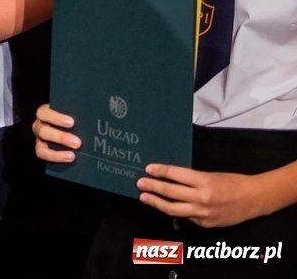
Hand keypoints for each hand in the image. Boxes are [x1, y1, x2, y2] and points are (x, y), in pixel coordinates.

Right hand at [31, 104, 80, 163]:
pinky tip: (68, 158)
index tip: (72, 122)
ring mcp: (40, 138)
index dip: (55, 118)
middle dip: (60, 137)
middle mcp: (39, 125)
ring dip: (57, 151)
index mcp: (44, 113)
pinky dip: (55, 157)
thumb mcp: (73, 113)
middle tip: (77, 142)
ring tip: (73, 155)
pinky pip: (42, 154)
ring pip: (40, 144)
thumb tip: (88, 115)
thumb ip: (76, 114)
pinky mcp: (41, 149)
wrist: (73, 130)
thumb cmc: (73, 118)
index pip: (43, 113)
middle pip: (42, 130)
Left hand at [138, 165, 277, 227]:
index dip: (160, 171)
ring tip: (144, 197)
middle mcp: (202, 198)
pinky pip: (186, 217)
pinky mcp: (205, 224)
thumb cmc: (233, 182)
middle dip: (153, 187)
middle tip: (140, 182)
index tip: (148, 169)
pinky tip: (166, 206)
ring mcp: (203, 213)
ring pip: (173, 209)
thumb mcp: (210, 175)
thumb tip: (169, 178)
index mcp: (203, 181)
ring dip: (156, 202)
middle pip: (170, 192)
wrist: (254, 199)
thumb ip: (191, 179)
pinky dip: (175, 210)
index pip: (175, 175)